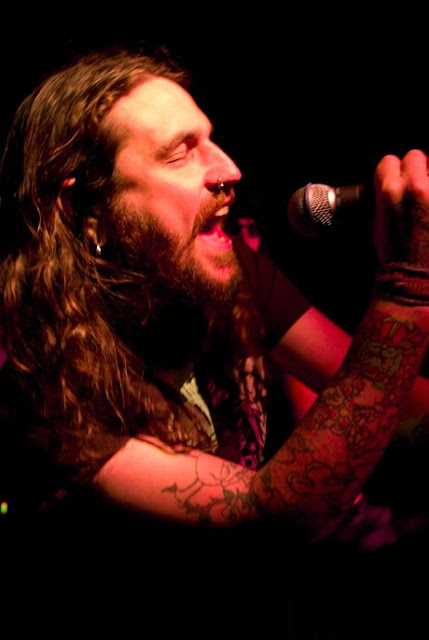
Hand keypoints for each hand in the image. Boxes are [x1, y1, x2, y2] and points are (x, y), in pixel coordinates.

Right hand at [374, 149, 428, 266]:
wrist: (415, 276)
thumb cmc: (396, 254)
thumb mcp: (378, 222)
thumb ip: (385, 198)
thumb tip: (391, 186)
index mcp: (389, 191)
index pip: (389, 162)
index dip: (393, 172)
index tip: (398, 180)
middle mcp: (415, 187)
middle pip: (415, 156)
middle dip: (416, 169)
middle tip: (418, 187)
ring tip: (426, 199)